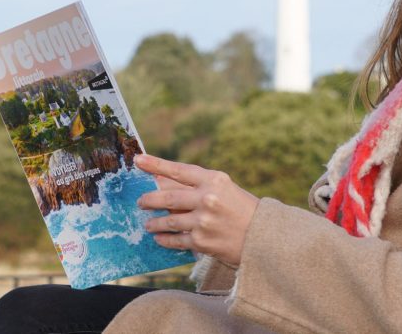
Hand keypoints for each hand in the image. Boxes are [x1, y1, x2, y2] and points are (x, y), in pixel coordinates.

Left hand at [135, 154, 258, 265]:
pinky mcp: (201, 241)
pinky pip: (175, 239)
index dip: (156, 164)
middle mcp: (207, 198)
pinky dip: (164, 239)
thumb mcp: (223, 189)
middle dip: (149, 199)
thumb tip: (162, 182)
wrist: (263, 237)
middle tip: (141, 202)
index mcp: (214, 180)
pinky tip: (160, 238)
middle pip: (167, 196)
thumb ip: (196, 186)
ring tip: (148, 224)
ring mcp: (203, 221)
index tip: (138, 160)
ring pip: (168, 220)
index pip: (178, 170)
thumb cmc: (242, 209)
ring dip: (154, 222)